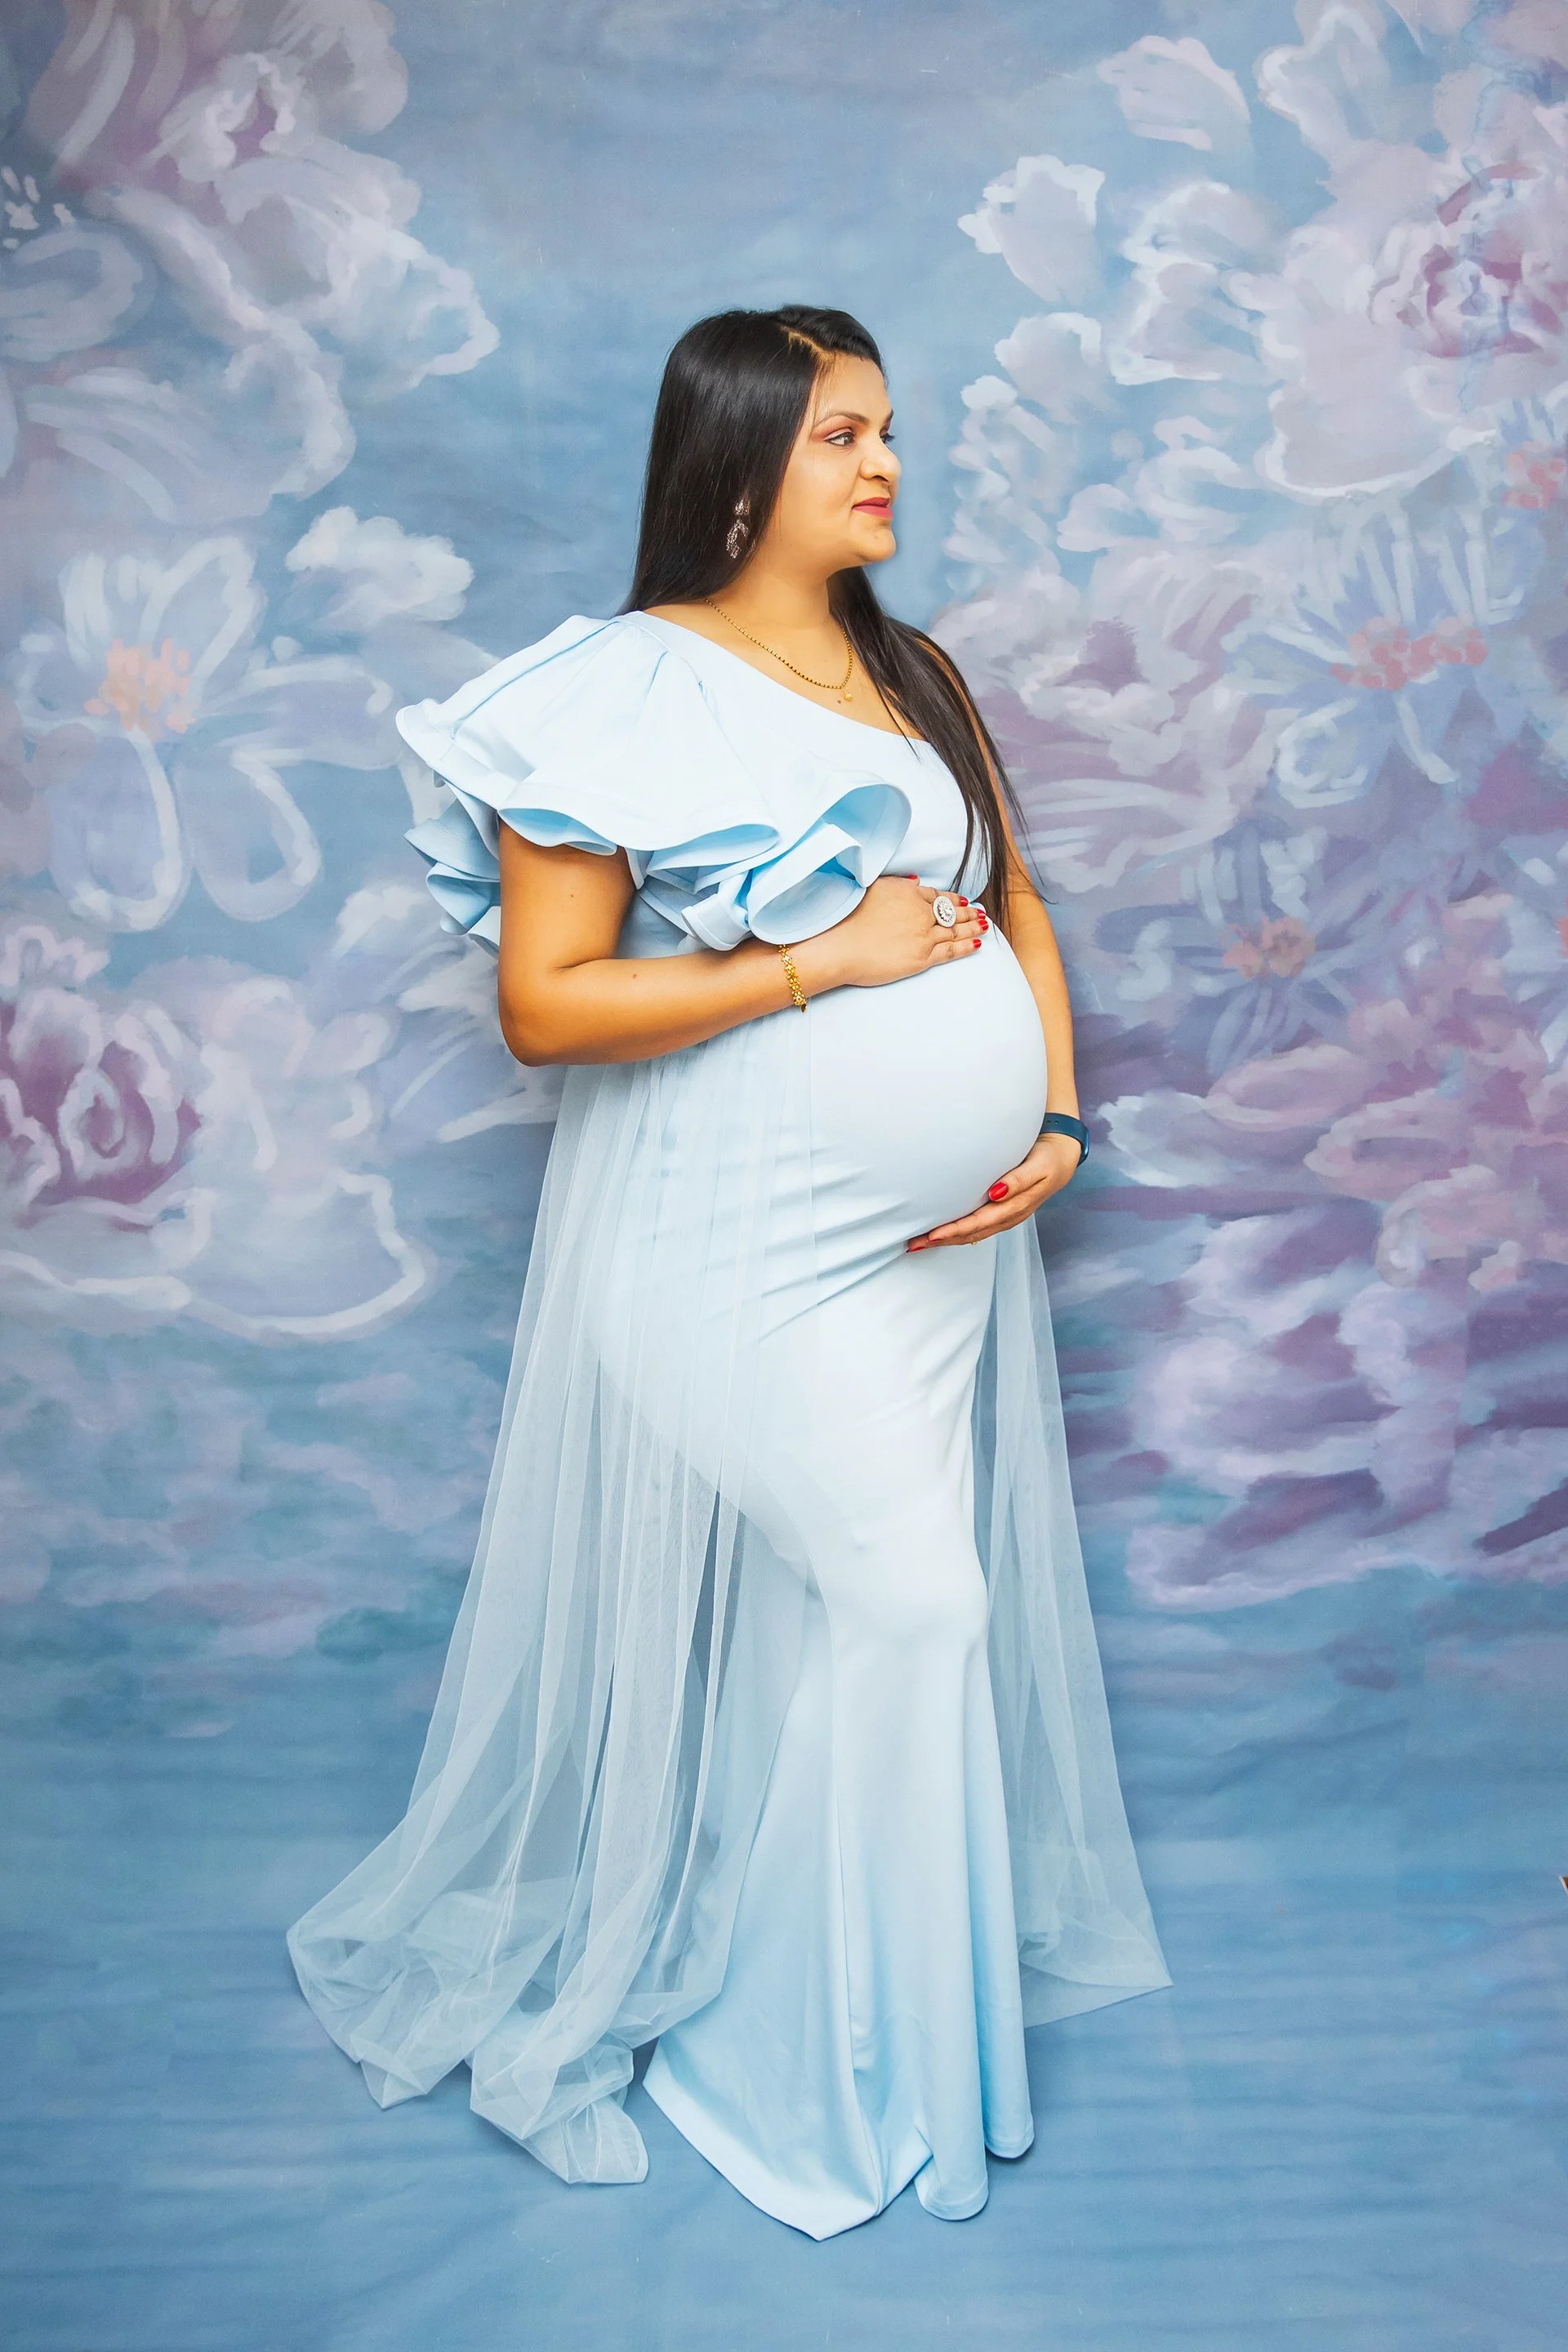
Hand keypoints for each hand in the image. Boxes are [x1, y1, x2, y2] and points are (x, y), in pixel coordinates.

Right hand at [790, 876, 985, 994]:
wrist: (839, 946)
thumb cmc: (847, 918)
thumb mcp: (872, 888)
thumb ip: (897, 884)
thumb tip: (915, 881)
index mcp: (908, 893)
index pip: (936, 895)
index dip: (951, 898)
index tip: (962, 899)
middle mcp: (920, 912)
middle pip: (950, 912)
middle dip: (967, 912)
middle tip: (979, 912)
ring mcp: (923, 935)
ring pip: (954, 930)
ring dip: (972, 927)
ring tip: (984, 926)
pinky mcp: (922, 957)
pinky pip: (951, 951)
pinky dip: (966, 946)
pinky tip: (977, 944)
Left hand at [906, 1129, 1082, 1250]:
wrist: (1063, 1158)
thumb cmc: (1048, 1159)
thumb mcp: (1038, 1167)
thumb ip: (1018, 1180)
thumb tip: (995, 1193)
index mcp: (1015, 1207)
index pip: (978, 1224)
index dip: (954, 1231)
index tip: (931, 1235)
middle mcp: (1007, 1216)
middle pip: (970, 1234)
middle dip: (942, 1240)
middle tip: (914, 1244)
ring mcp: (1005, 1216)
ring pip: (972, 1234)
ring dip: (947, 1239)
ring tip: (921, 1243)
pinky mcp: (1002, 1211)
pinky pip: (976, 1227)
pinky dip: (958, 1232)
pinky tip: (943, 1234)